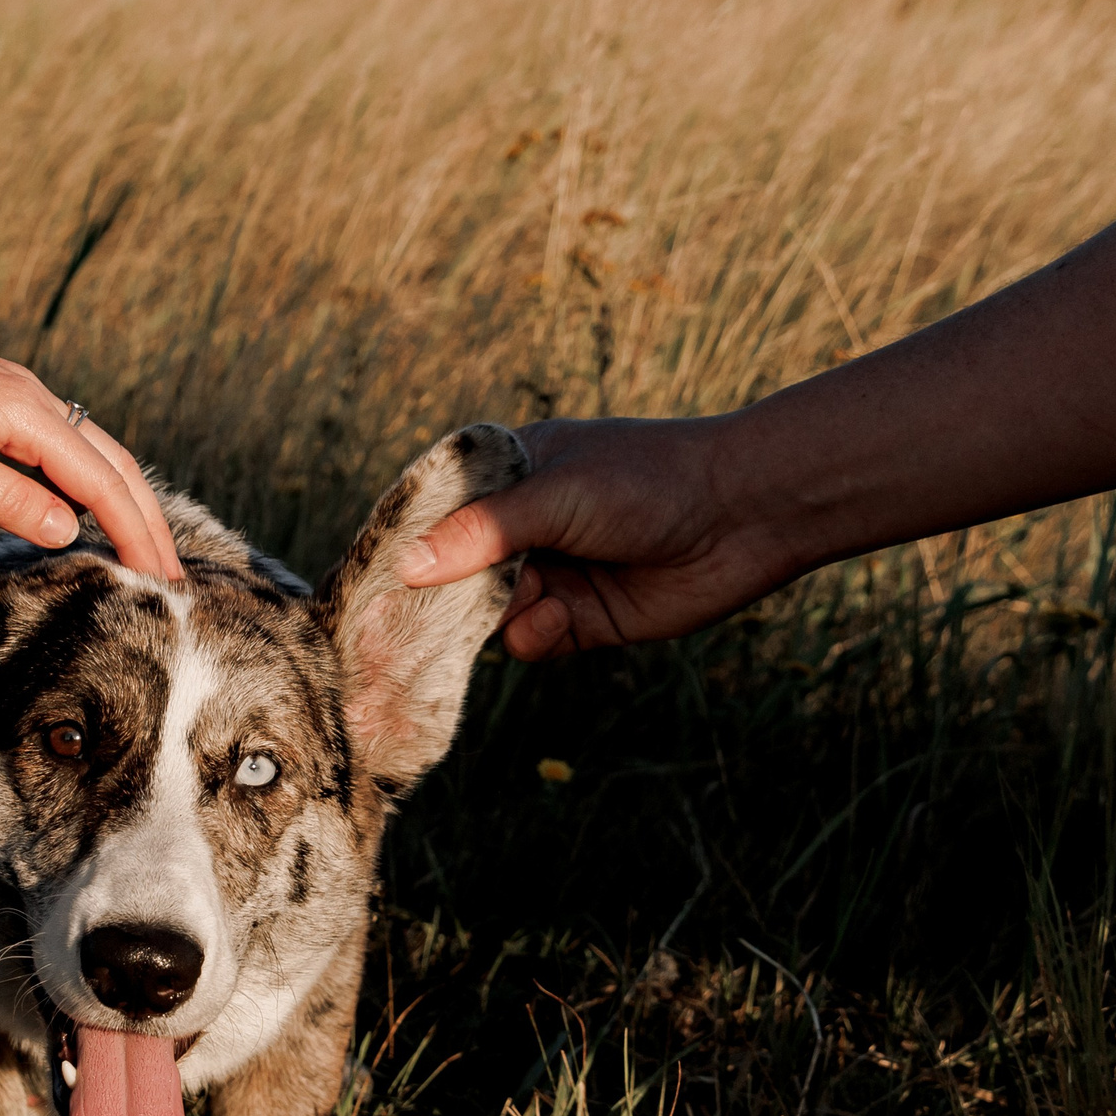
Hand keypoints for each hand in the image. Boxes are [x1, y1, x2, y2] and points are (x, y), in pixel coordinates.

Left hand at [0, 247, 181, 579]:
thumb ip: (6, 496)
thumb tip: (68, 529)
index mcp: (28, 415)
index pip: (104, 484)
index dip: (137, 536)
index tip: (164, 584)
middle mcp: (36, 399)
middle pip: (115, 464)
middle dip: (148, 521)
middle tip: (174, 579)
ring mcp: (18, 394)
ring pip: (93, 451)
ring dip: (124, 500)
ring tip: (144, 549)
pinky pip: (64, 444)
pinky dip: (90, 481)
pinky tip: (83, 507)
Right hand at [397, 416, 792, 658]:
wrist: (743, 516)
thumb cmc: (648, 481)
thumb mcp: (554, 494)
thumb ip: (480, 533)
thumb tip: (406, 567)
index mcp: (504, 474)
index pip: (432, 515)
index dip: (403, 550)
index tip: (372, 586)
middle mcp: (518, 526)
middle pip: (450, 576)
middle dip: (438, 604)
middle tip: (408, 635)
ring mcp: (547, 573)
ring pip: (485, 615)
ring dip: (497, 618)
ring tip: (532, 602)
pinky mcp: (577, 619)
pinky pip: (528, 641)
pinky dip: (535, 637)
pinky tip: (562, 618)